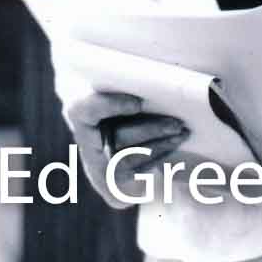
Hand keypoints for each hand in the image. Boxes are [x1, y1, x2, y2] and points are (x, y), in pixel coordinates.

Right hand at [62, 87, 189, 208]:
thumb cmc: (118, 100)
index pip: (86, 108)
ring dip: (161, 144)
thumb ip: (127, 84)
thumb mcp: (116, 89)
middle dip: (151, 130)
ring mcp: (99, 166)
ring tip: (182, 132)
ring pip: (132, 156)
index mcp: (79, 112)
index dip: (111, 106)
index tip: (137, 103)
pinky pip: (140, 169)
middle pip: (119, 137)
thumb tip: (156, 78)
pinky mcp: (115, 183)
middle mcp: (85, 141)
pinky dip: (160, 155)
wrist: (108, 134)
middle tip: (177, 123)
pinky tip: (175, 143)